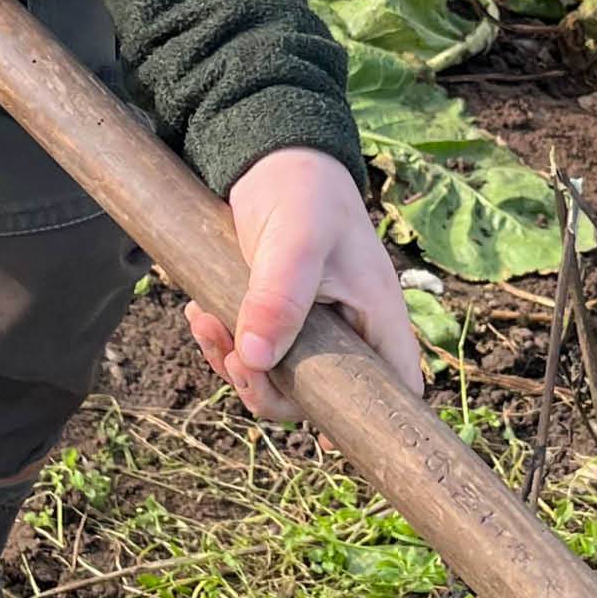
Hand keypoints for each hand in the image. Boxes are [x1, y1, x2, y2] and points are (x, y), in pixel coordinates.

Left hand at [185, 147, 424, 420]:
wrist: (271, 159)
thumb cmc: (304, 193)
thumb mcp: (296, 241)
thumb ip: (280, 295)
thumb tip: (259, 360)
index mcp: (376, 316)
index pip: (397, 387)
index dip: (373, 423)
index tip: (327, 437)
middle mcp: (348, 330)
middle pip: (321, 398)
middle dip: (271, 392)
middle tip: (234, 360)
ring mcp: (310, 328)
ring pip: (277, 379)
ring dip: (236, 364)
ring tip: (206, 322)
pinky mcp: (272, 318)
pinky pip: (250, 354)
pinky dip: (222, 343)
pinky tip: (200, 313)